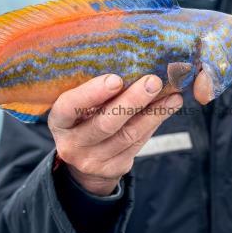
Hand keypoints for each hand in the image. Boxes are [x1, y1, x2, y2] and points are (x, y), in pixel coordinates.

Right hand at [47, 74, 182, 195]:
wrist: (86, 163)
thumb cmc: (85, 121)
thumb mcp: (79, 107)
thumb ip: (96, 92)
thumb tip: (132, 64)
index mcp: (59, 121)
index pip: (70, 106)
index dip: (92, 93)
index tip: (116, 79)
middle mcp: (72, 144)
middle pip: (105, 123)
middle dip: (132, 101)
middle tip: (153, 82)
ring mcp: (93, 160)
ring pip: (128, 135)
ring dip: (153, 112)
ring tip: (172, 94)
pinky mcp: (114, 168)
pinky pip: (138, 143)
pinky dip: (155, 122)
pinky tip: (169, 107)